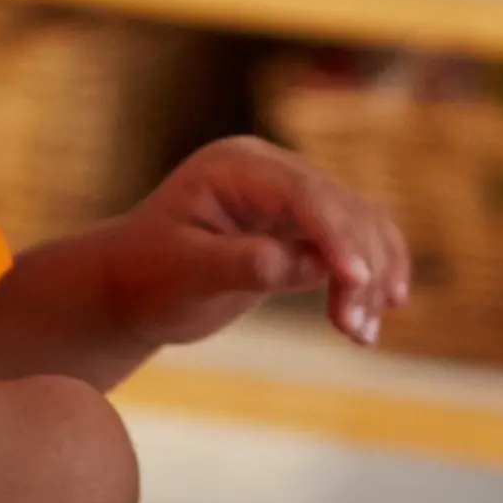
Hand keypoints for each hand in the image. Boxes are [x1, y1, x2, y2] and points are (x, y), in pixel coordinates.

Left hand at [99, 135, 410, 347]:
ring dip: (372, 277)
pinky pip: (353, 244)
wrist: (129, 287)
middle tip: (357, 331)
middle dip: (359, 267)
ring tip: (362, 336)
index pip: (302, 192)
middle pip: (341, 207)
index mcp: (235, 166)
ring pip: (359, 225)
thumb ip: (245, 263)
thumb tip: (312, 264)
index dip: (335, 235)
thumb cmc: (146, 277)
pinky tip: (371, 319)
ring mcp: (291, 196)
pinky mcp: (302, 226)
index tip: (356, 281)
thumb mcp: (186, 273)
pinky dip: (368, 279)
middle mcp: (271, 171)